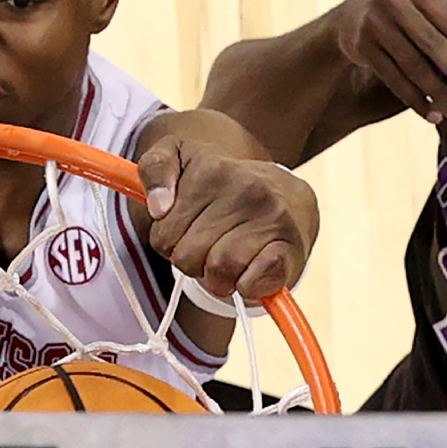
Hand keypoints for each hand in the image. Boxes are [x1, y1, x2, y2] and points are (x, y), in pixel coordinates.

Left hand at [136, 136, 317, 299]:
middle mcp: (244, 189)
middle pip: (187, 258)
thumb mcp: (181, 159)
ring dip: (219, 279)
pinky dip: (246, 288)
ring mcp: (271, 218)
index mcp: (212, 169)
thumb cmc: (225, 187)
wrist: (291, 196)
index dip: (171, 242)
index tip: (189, 228)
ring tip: (229, 261)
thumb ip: (155, 169)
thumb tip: (159, 208)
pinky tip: (251, 272)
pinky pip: (250, 284)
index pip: (163, 236)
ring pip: (218, 272)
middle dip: (194, 262)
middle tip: (211, 247)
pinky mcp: (290, 248)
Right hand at [338, 0, 446, 125]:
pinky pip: (394, 79)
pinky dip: (416, 100)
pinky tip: (433, 114)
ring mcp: (374, 23)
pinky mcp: (362, 47)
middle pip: (431, 43)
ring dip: (439, 94)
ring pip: (412, 66)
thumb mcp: (428, 1)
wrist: (353, 17)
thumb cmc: (407, 10)